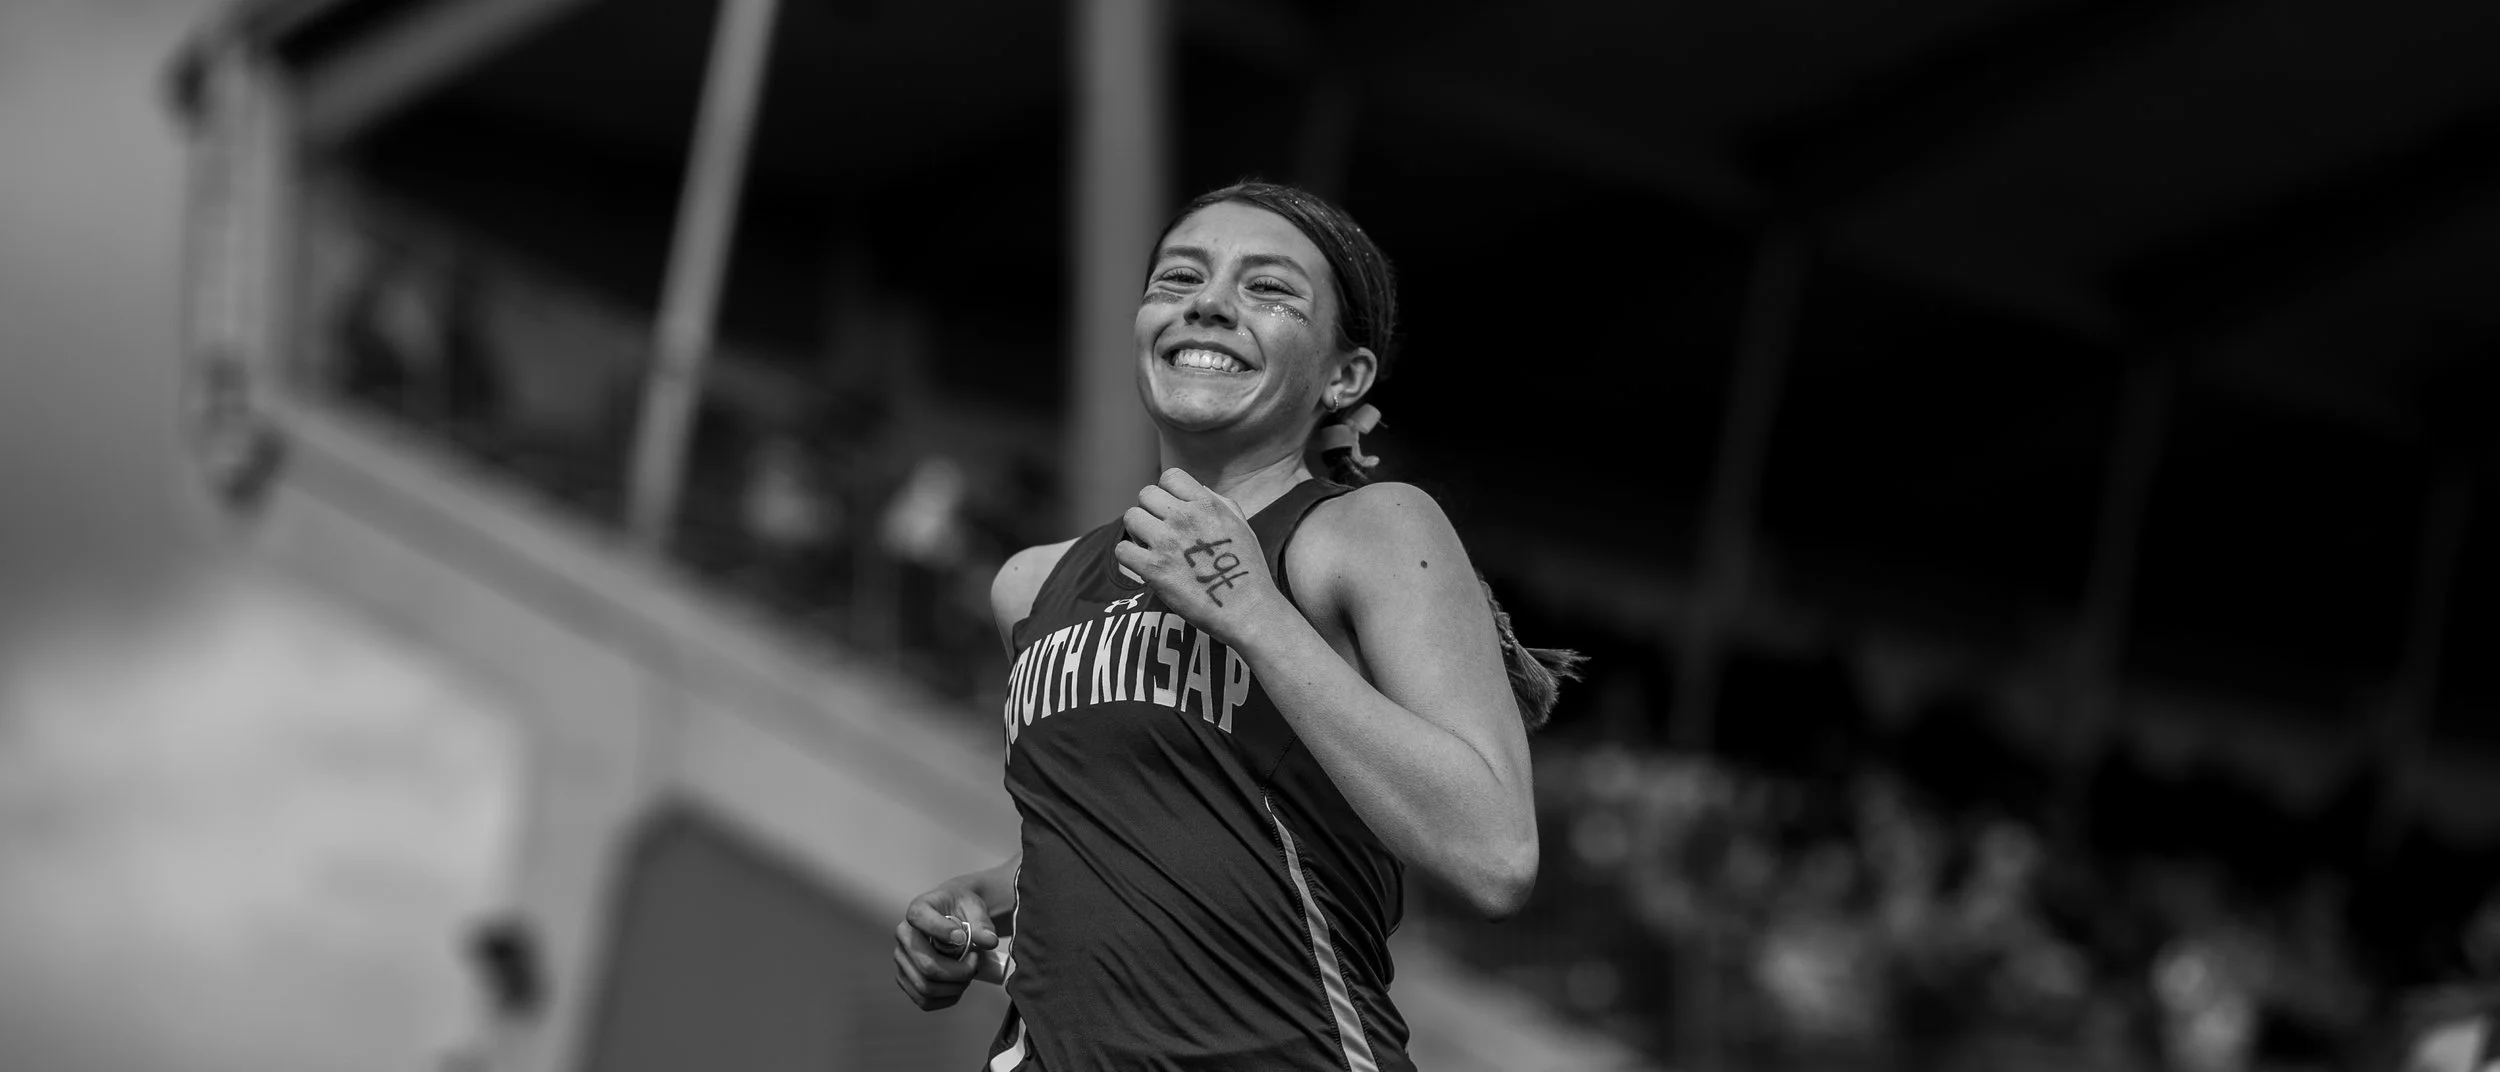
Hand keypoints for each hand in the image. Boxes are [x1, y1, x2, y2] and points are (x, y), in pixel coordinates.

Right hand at [895, 877, 1003, 1010]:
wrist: (953, 918)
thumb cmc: (960, 909)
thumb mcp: (974, 906)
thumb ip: (982, 923)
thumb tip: (988, 941)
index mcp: (918, 910)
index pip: (920, 919)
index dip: (942, 931)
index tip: (963, 938)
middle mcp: (904, 936)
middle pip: (927, 965)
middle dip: (959, 972)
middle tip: (976, 963)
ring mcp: (902, 960)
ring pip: (926, 987)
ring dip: (955, 987)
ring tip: (969, 974)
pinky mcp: (906, 979)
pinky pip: (925, 1000)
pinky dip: (948, 998)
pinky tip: (959, 985)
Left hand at [1114, 469, 1276, 644]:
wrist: (1248, 610)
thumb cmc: (1247, 570)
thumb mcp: (1241, 525)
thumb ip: (1219, 502)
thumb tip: (1199, 489)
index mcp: (1206, 504)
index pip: (1170, 476)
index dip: (1167, 492)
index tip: (1172, 509)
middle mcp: (1184, 518)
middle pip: (1145, 494)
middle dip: (1150, 510)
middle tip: (1159, 531)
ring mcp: (1166, 543)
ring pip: (1130, 517)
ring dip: (1137, 531)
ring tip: (1151, 547)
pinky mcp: (1153, 570)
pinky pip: (1122, 550)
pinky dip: (1129, 557)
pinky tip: (1143, 566)